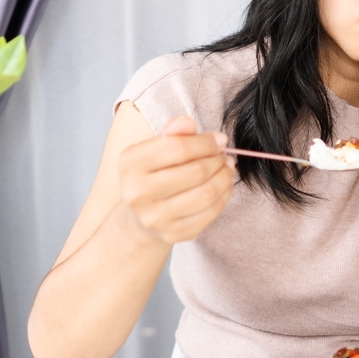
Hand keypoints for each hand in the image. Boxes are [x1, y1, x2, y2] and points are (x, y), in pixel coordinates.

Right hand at [117, 116, 234, 244]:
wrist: (140, 216)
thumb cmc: (153, 174)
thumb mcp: (155, 148)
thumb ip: (173, 132)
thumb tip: (188, 123)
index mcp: (131, 164)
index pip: (178, 147)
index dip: (206, 142)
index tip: (220, 140)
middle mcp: (138, 193)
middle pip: (196, 171)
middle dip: (217, 160)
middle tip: (224, 155)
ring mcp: (155, 218)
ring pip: (207, 193)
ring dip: (225, 177)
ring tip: (227, 168)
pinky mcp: (173, 234)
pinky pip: (210, 213)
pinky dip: (224, 196)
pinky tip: (224, 186)